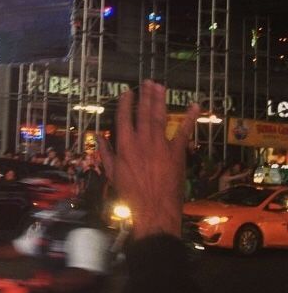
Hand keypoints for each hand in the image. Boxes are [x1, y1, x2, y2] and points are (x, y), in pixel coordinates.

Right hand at [99, 81, 198, 238]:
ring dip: (160, 100)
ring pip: (159, 117)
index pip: (124, 118)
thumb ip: (105, 153)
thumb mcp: (112, 174)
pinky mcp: (176, 152)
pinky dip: (189, 118)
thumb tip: (98, 137)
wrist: (154, 210)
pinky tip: (194, 106)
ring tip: (160, 87)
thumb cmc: (130, 194)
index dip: (126, 103)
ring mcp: (161, 145)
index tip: (127, 92)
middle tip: (148, 82)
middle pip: (143, 112)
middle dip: (145, 96)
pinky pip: (183, 132)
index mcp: (125, 145)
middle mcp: (142, 140)